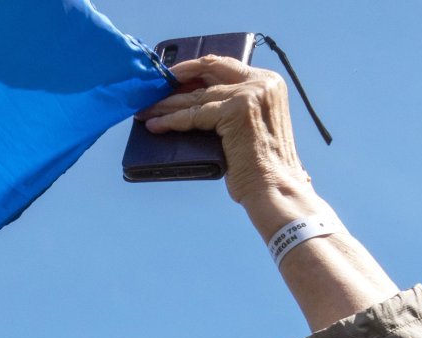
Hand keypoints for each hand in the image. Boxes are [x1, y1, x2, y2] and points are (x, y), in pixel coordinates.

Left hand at [137, 56, 309, 216]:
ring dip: (167, 104)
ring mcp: (250, 94)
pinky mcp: (236, 111)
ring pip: (196, 96)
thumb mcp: (248, 126)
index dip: (195, 68)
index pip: (225, 65)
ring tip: (146, 111)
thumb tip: (193, 103)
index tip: (173, 76)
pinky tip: (156, 125)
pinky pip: (194, 114)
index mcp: (268, 82)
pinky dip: (172, 120)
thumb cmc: (260, 166)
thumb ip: (230, 107)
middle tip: (153, 87)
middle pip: (209, 70)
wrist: (275, 188)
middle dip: (177, 78)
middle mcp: (262, 82)